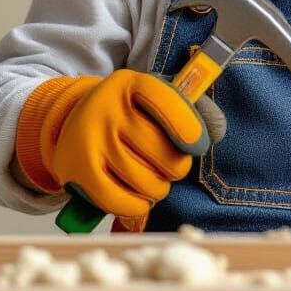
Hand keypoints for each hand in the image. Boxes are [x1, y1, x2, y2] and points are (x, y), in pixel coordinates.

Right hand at [17, 70, 224, 219]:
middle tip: (165, 163)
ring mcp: (90, 140)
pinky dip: (138, 207)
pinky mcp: (78, 172)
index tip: (196, 146)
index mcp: (131, 83)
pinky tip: (136, 196)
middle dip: (175, 166)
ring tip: (149, 177)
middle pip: (165, 155)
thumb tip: (219, 129)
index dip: (191, 131)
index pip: (169, 104)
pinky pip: (124, 203)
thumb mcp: (155, 98)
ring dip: (158, 188)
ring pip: (149, 183)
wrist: (71, 121)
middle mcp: (107, 108)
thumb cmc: (128, 113)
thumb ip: (190, 110)